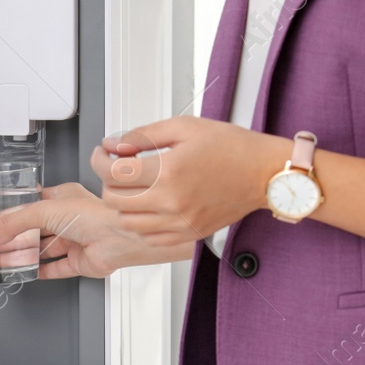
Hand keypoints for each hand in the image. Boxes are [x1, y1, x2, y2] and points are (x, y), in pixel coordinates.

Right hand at [0, 183, 193, 278]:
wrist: (120, 238)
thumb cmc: (96, 215)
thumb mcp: (44, 211)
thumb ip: (14, 223)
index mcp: (64, 198)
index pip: (34, 204)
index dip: (16, 211)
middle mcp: (71, 219)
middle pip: (37, 229)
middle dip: (18, 236)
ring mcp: (76, 241)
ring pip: (46, 249)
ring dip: (28, 255)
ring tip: (7, 259)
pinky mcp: (80, 261)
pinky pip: (57, 268)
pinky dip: (43, 271)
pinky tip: (30, 273)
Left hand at [95, 117, 289, 246]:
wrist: (264, 174)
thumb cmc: (232, 148)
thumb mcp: (184, 127)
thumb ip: (144, 135)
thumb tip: (115, 143)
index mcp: (169, 170)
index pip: (113, 172)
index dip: (99, 160)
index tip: (103, 153)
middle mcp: (171, 201)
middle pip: (113, 200)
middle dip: (109, 181)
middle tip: (118, 168)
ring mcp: (179, 222)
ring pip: (127, 222)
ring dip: (122, 204)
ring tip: (134, 187)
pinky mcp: (187, 234)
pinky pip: (148, 237)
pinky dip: (140, 223)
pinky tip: (149, 205)